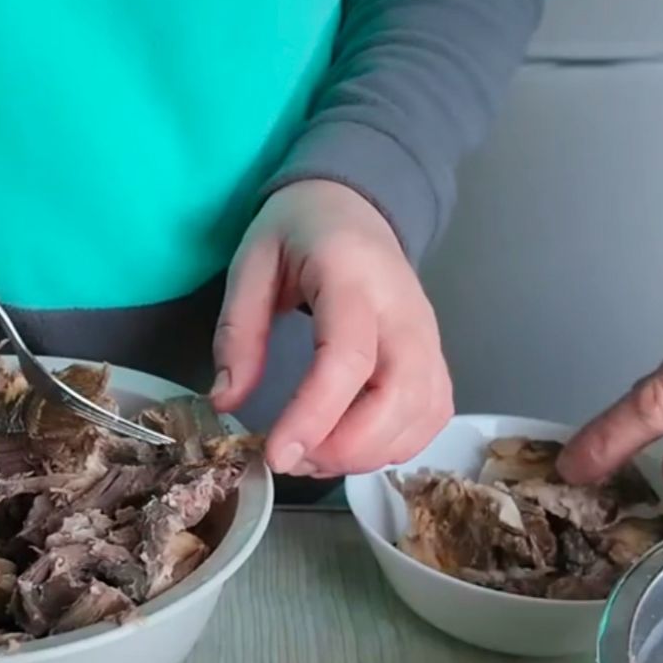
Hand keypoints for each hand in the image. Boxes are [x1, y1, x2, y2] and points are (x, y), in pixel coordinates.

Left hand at [210, 180, 452, 477]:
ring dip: (367, 454)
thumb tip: (226, 400)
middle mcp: (405, 312)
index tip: (277, 453)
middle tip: (293, 458)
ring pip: (420, 415)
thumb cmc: (300, 231)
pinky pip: (430, 417)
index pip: (347, 358)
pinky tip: (349, 447)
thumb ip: (238, 331)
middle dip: (345, 448)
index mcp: (354, 279)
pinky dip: (394, 447)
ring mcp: (429, 338)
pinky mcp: (435, 359)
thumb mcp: (252, 263)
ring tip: (312, 454)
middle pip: (399, 398)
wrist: (354, 204)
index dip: (314, 415)